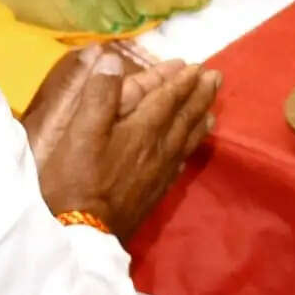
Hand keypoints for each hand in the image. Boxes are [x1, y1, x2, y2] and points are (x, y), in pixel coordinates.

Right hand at [21, 46, 220, 240]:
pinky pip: (180, 163)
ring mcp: (159, 173)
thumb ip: (99, 94)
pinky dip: (188, 150)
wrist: (84, 235)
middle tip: (216, 78)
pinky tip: (188, 152)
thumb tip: (113, 58)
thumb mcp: (81, 131)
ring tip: (212, 110)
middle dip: (199, 95)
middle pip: (184, 117)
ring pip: (186, 140)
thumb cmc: (77, 179)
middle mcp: (158, 148)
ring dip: (199, 119)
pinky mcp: (155, 193)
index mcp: (142, 129)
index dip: (181, 81)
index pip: (167, 98)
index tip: (197, 66)